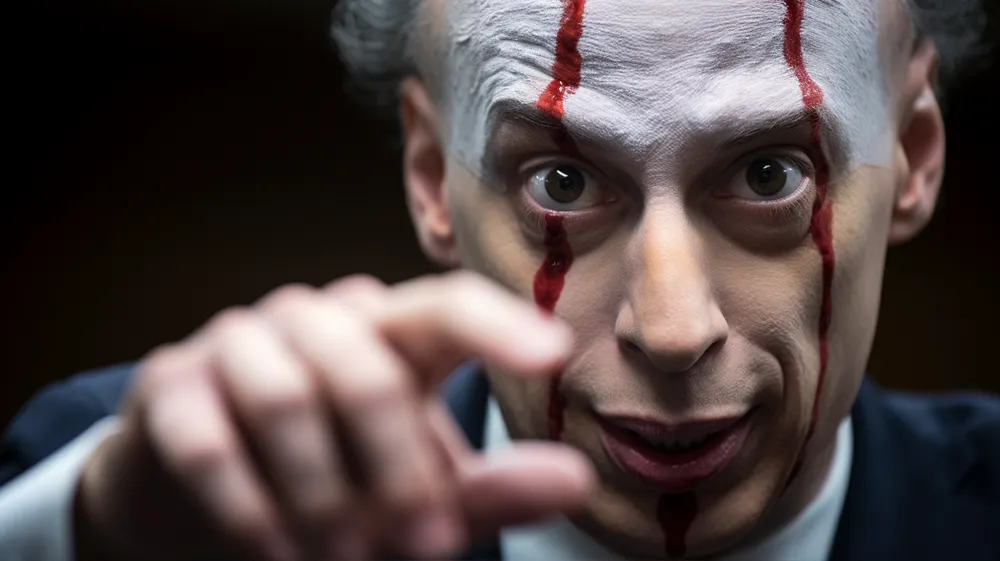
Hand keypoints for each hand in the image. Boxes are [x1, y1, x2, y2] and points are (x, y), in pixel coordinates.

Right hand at [75, 272, 593, 560]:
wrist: (202, 491)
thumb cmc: (335, 480)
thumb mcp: (418, 490)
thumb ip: (489, 487)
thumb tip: (576, 480)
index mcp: (391, 332)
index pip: (448, 307)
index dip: (498, 324)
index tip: (554, 353)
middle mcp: (319, 319)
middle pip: (369, 371)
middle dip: (399, 471)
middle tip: (428, 547)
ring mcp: (240, 341)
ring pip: (287, 399)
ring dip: (322, 494)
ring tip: (342, 556)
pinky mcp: (171, 382)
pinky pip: (209, 439)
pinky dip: (248, 506)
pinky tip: (273, 549)